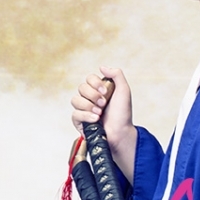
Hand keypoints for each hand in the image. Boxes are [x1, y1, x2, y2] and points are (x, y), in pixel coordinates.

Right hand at [70, 66, 136, 181]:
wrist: (120, 132)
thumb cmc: (123, 114)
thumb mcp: (124, 91)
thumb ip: (116, 75)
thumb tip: (102, 67)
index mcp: (99, 90)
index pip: (89, 78)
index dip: (96, 83)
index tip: (106, 92)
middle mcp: (90, 98)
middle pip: (81, 88)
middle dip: (94, 96)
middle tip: (104, 104)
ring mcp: (84, 109)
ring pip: (75, 100)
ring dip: (89, 106)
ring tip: (100, 113)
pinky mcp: (79, 121)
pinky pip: (75, 114)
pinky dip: (86, 116)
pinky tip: (95, 120)